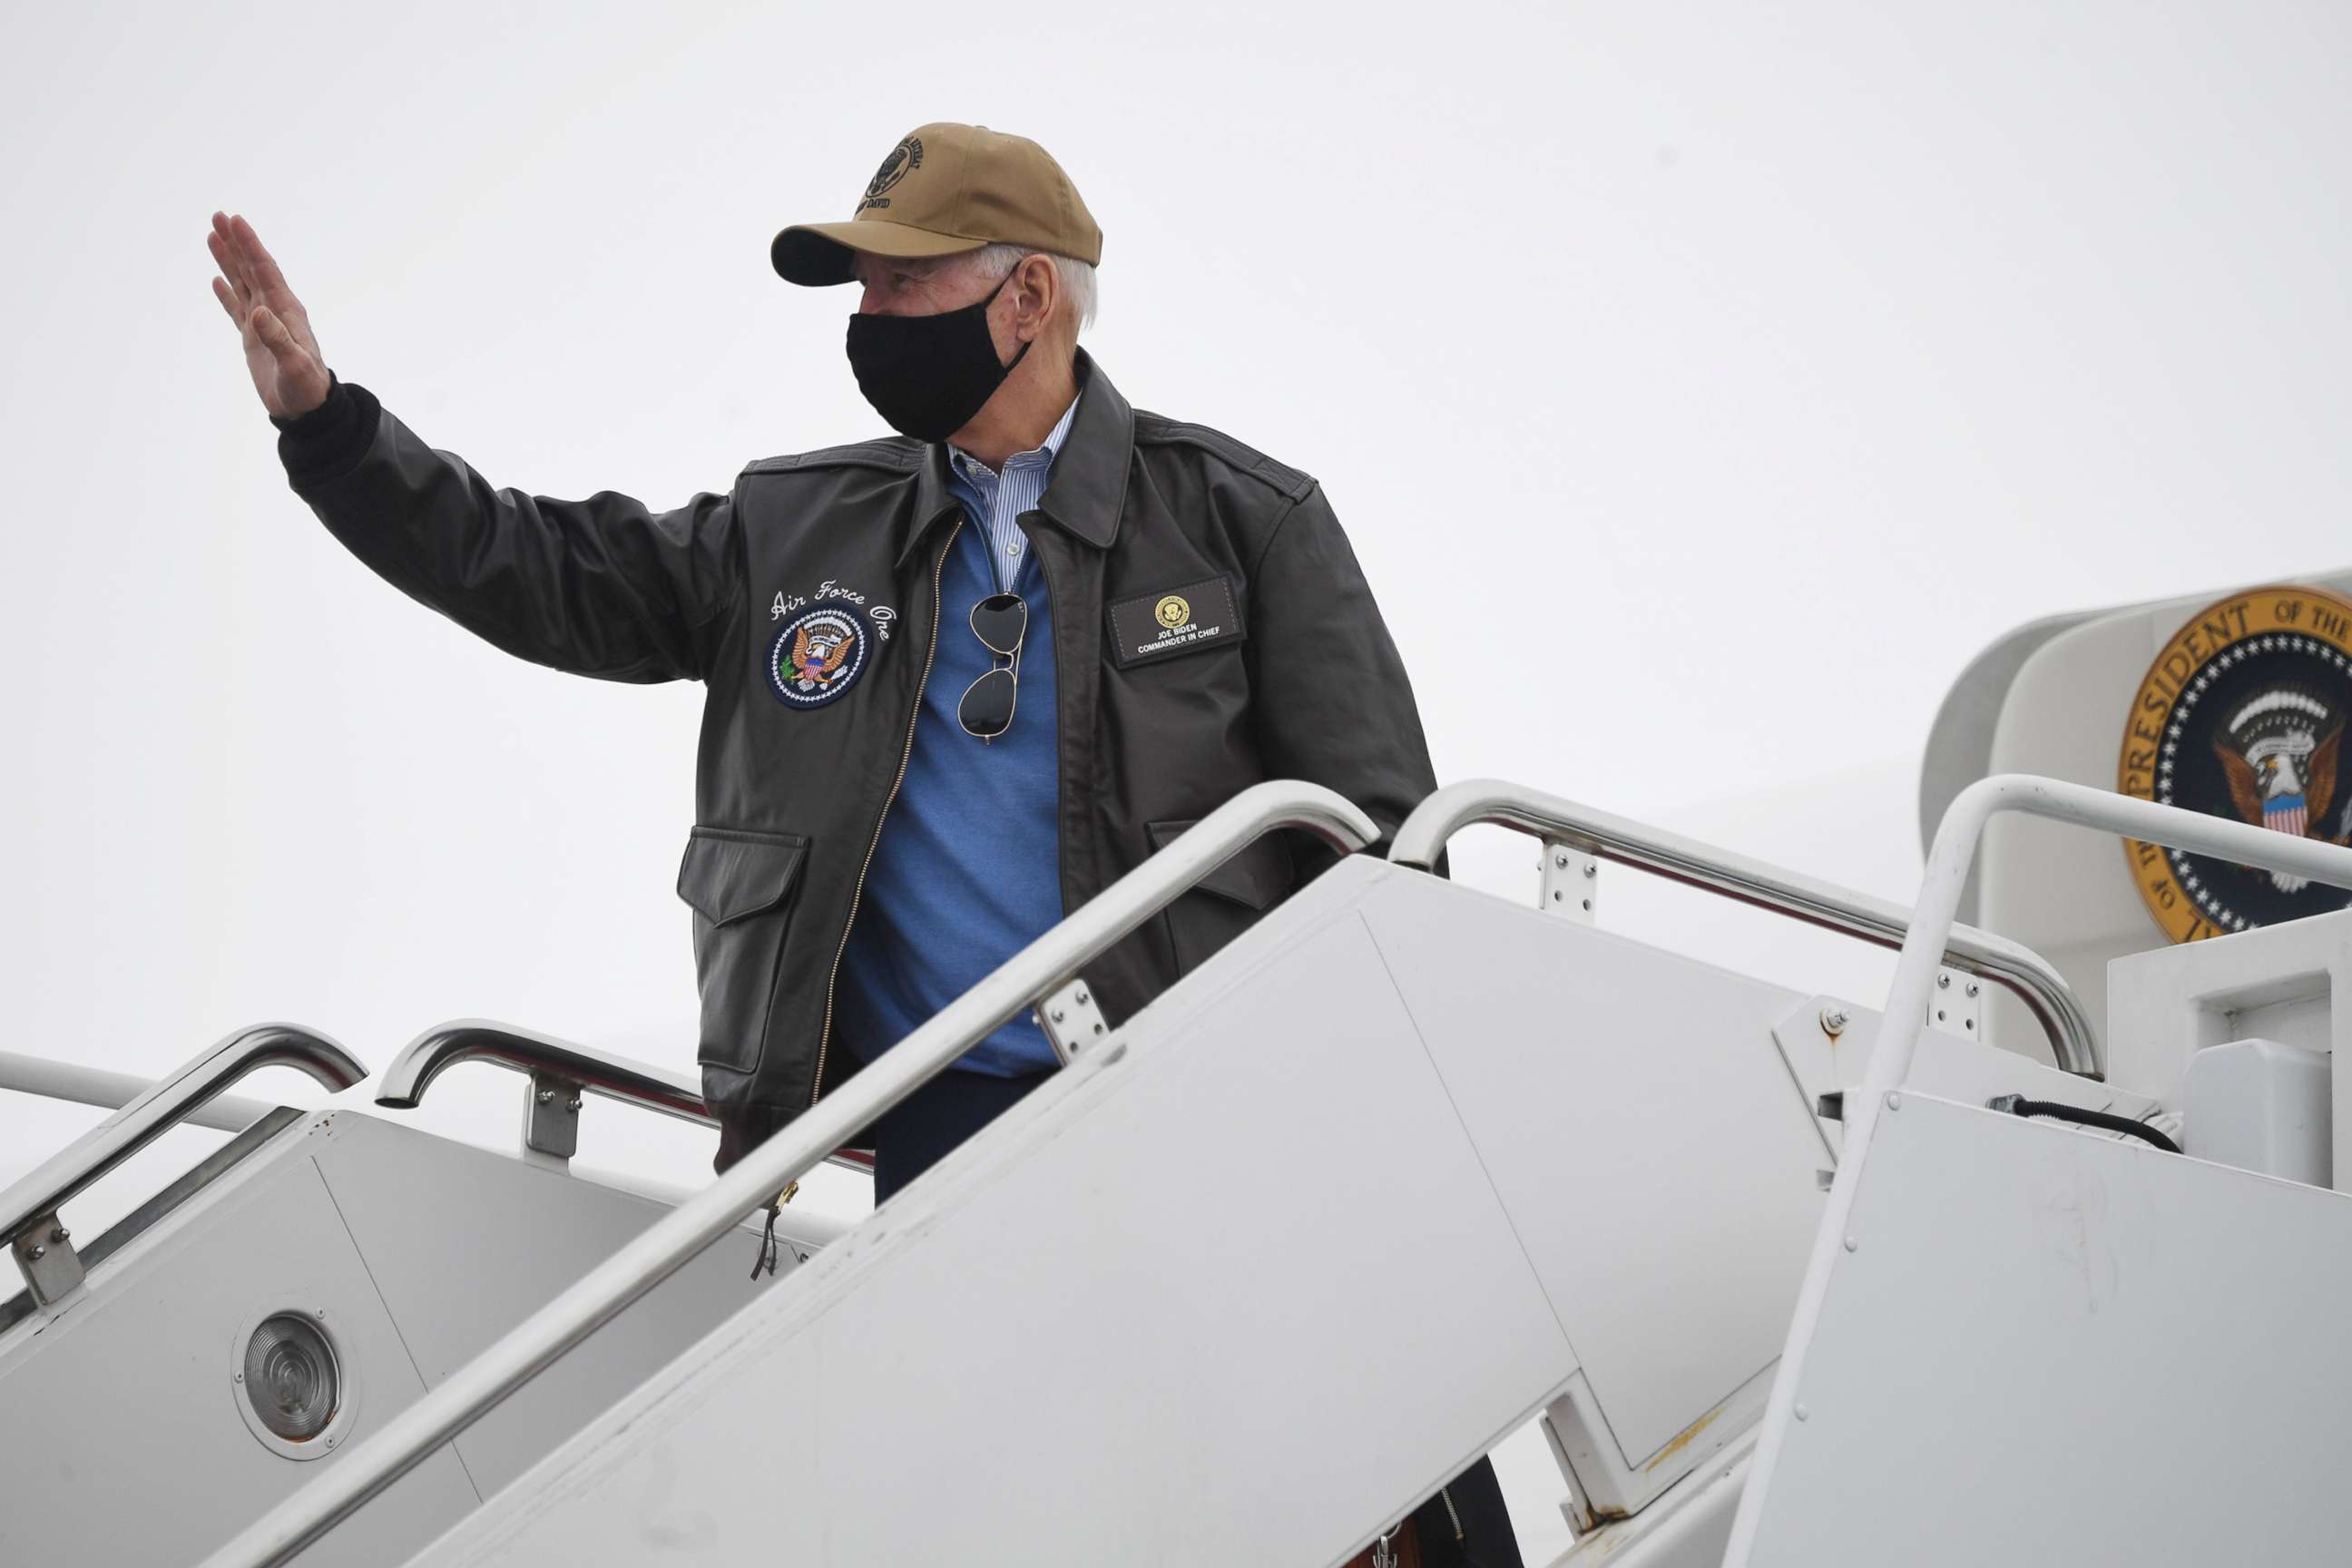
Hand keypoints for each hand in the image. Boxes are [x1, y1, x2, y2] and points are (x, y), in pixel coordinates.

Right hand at [208, 212, 331, 418]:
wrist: (307, 410)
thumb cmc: (306, 388)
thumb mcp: (294, 365)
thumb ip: (278, 339)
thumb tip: (259, 313)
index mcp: (286, 311)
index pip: (265, 271)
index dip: (250, 246)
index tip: (236, 221)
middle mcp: (275, 311)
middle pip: (252, 269)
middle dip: (237, 243)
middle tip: (219, 216)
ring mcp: (264, 323)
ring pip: (243, 283)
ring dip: (229, 260)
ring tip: (213, 235)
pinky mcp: (254, 338)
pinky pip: (237, 308)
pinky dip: (227, 293)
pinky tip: (217, 279)